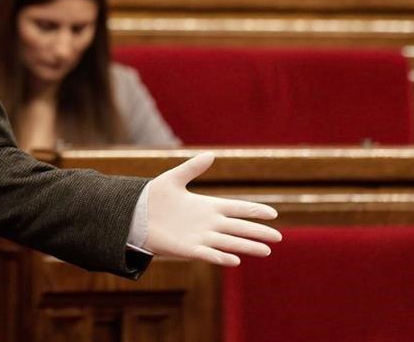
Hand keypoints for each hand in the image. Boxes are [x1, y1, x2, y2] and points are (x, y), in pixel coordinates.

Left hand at [143, 152, 281, 265]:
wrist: (135, 215)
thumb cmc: (155, 197)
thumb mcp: (173, 178)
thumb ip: (192, 168)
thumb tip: (211, 154)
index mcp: (209, 206)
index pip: (237, 209)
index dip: (254, 211)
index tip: (273, 214)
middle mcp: (209, 224)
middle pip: (239, 228)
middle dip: (258, 232)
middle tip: (278, 238)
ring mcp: (200, 237)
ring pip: (229, 243)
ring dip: (246, 247)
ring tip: (265, 251)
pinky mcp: (188, 249)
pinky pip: (208, 254)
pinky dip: (221, 257)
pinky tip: (235, 260)